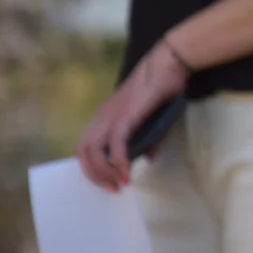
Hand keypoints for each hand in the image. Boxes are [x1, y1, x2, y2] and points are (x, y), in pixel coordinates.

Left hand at [76, 39, 188, 191]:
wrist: (169, 62)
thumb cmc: (164, 86)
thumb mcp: (156, 118)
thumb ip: (150, 139)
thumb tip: (147, 158)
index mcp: (107, 116)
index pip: (86, 146)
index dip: (93, 166)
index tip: (108, 181)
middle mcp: (104, 116)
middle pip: (83, 152)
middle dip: (94, 175)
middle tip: (112, 189)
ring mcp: (112, 115)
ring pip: (93, 151)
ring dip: (103, 172)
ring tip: (120, 184)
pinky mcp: (126, 115)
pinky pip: (115, 143)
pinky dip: (118, 161)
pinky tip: (127, 173)